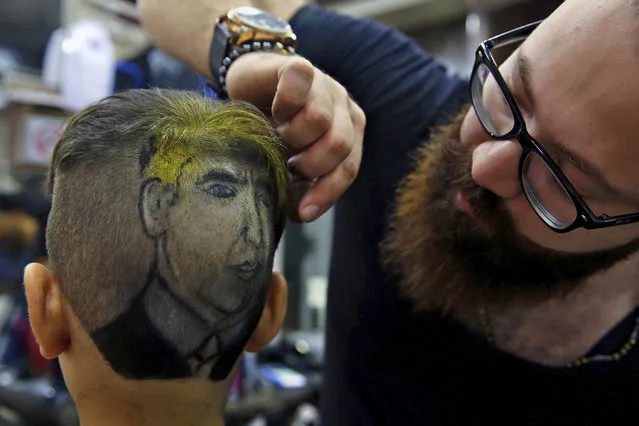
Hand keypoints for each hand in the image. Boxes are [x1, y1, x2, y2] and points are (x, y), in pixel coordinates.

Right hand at [225, 53, 365, 221]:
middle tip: (287, 162)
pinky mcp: (299, 66)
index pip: (348, 168)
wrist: (249, 83)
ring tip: (278, 134)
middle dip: (309, 164)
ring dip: (291, 135)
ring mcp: (324, 84)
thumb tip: (301, 212)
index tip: (302, 214)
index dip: (326, 193)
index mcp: (348, 132)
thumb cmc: (270, 126)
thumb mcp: (289, 159)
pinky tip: (275, 111)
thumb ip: (301, 182)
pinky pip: (298, 86)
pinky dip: (284, 103)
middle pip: (339, 146)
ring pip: (319, 120)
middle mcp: (343, 107)